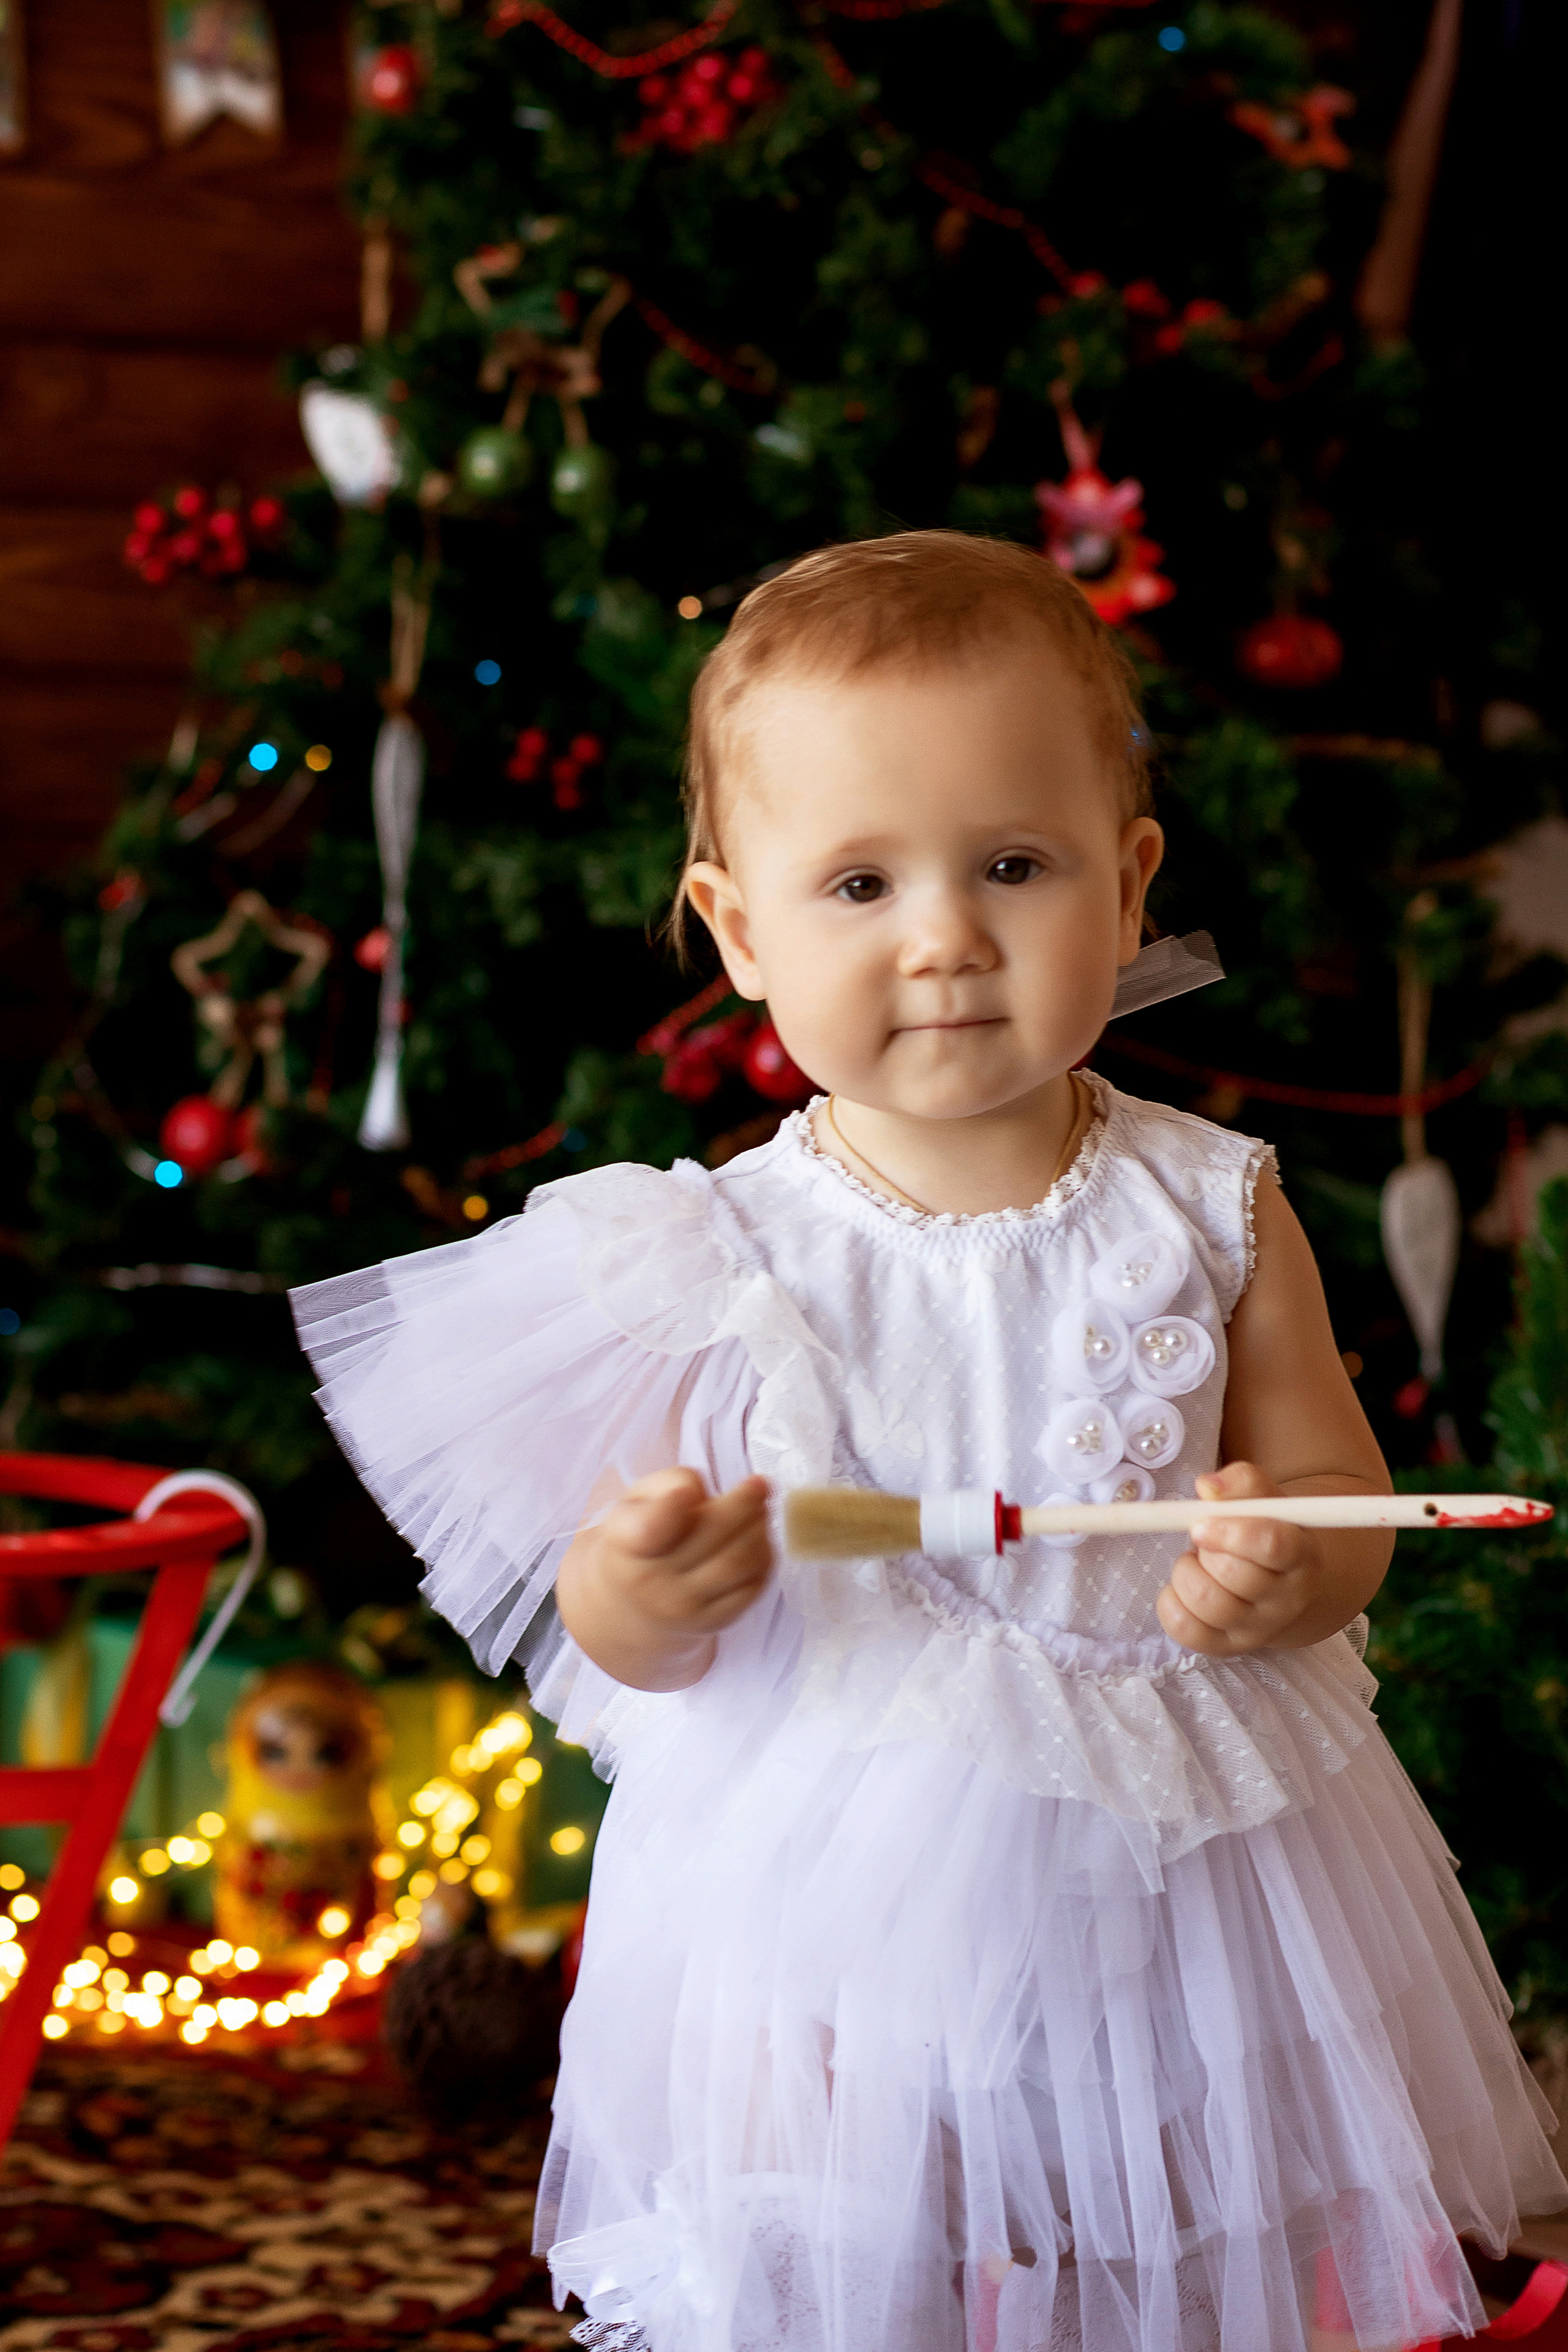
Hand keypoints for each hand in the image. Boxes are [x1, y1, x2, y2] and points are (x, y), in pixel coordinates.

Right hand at [556, 1467, 772, 1689]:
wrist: (635, 1606)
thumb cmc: (641, 1540)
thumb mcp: (635, 1502)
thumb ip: (665, 1484)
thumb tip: (697, 1492)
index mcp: (627, 1542)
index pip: (650, 1528)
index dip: (670, 1506)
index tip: (687, 1491)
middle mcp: (653, 1581)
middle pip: (713, 1532)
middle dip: (745, 1501)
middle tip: (760, 1484)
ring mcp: (684, 1607)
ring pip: (741, 1560)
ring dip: (760, 1528)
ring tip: (761, 1510)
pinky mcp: (713, 1621)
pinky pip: (754, 1584)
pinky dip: (764, 1557)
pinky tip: (758, 1540)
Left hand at [1155, 1460, 1326, 1656]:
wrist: (1280, 1585)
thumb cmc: (1267, 1532)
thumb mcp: (1266, 1500)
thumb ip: (1242, 1482)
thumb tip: (1207, 1486)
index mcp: (1301, 1555)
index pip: (1273, 1545)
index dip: (1231, 1531)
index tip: (1202, 1522)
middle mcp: (1285, 1599)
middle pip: (1233, 1574)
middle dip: (1206, 1549)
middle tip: (1205, 1538)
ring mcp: (1257, 1629)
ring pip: (1206, 1602)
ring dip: (1186, 1572)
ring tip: (1196, 1561)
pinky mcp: (1226, 1647)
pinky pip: (1185, 1629)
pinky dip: (1170, 1602)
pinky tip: (1183, 1587)